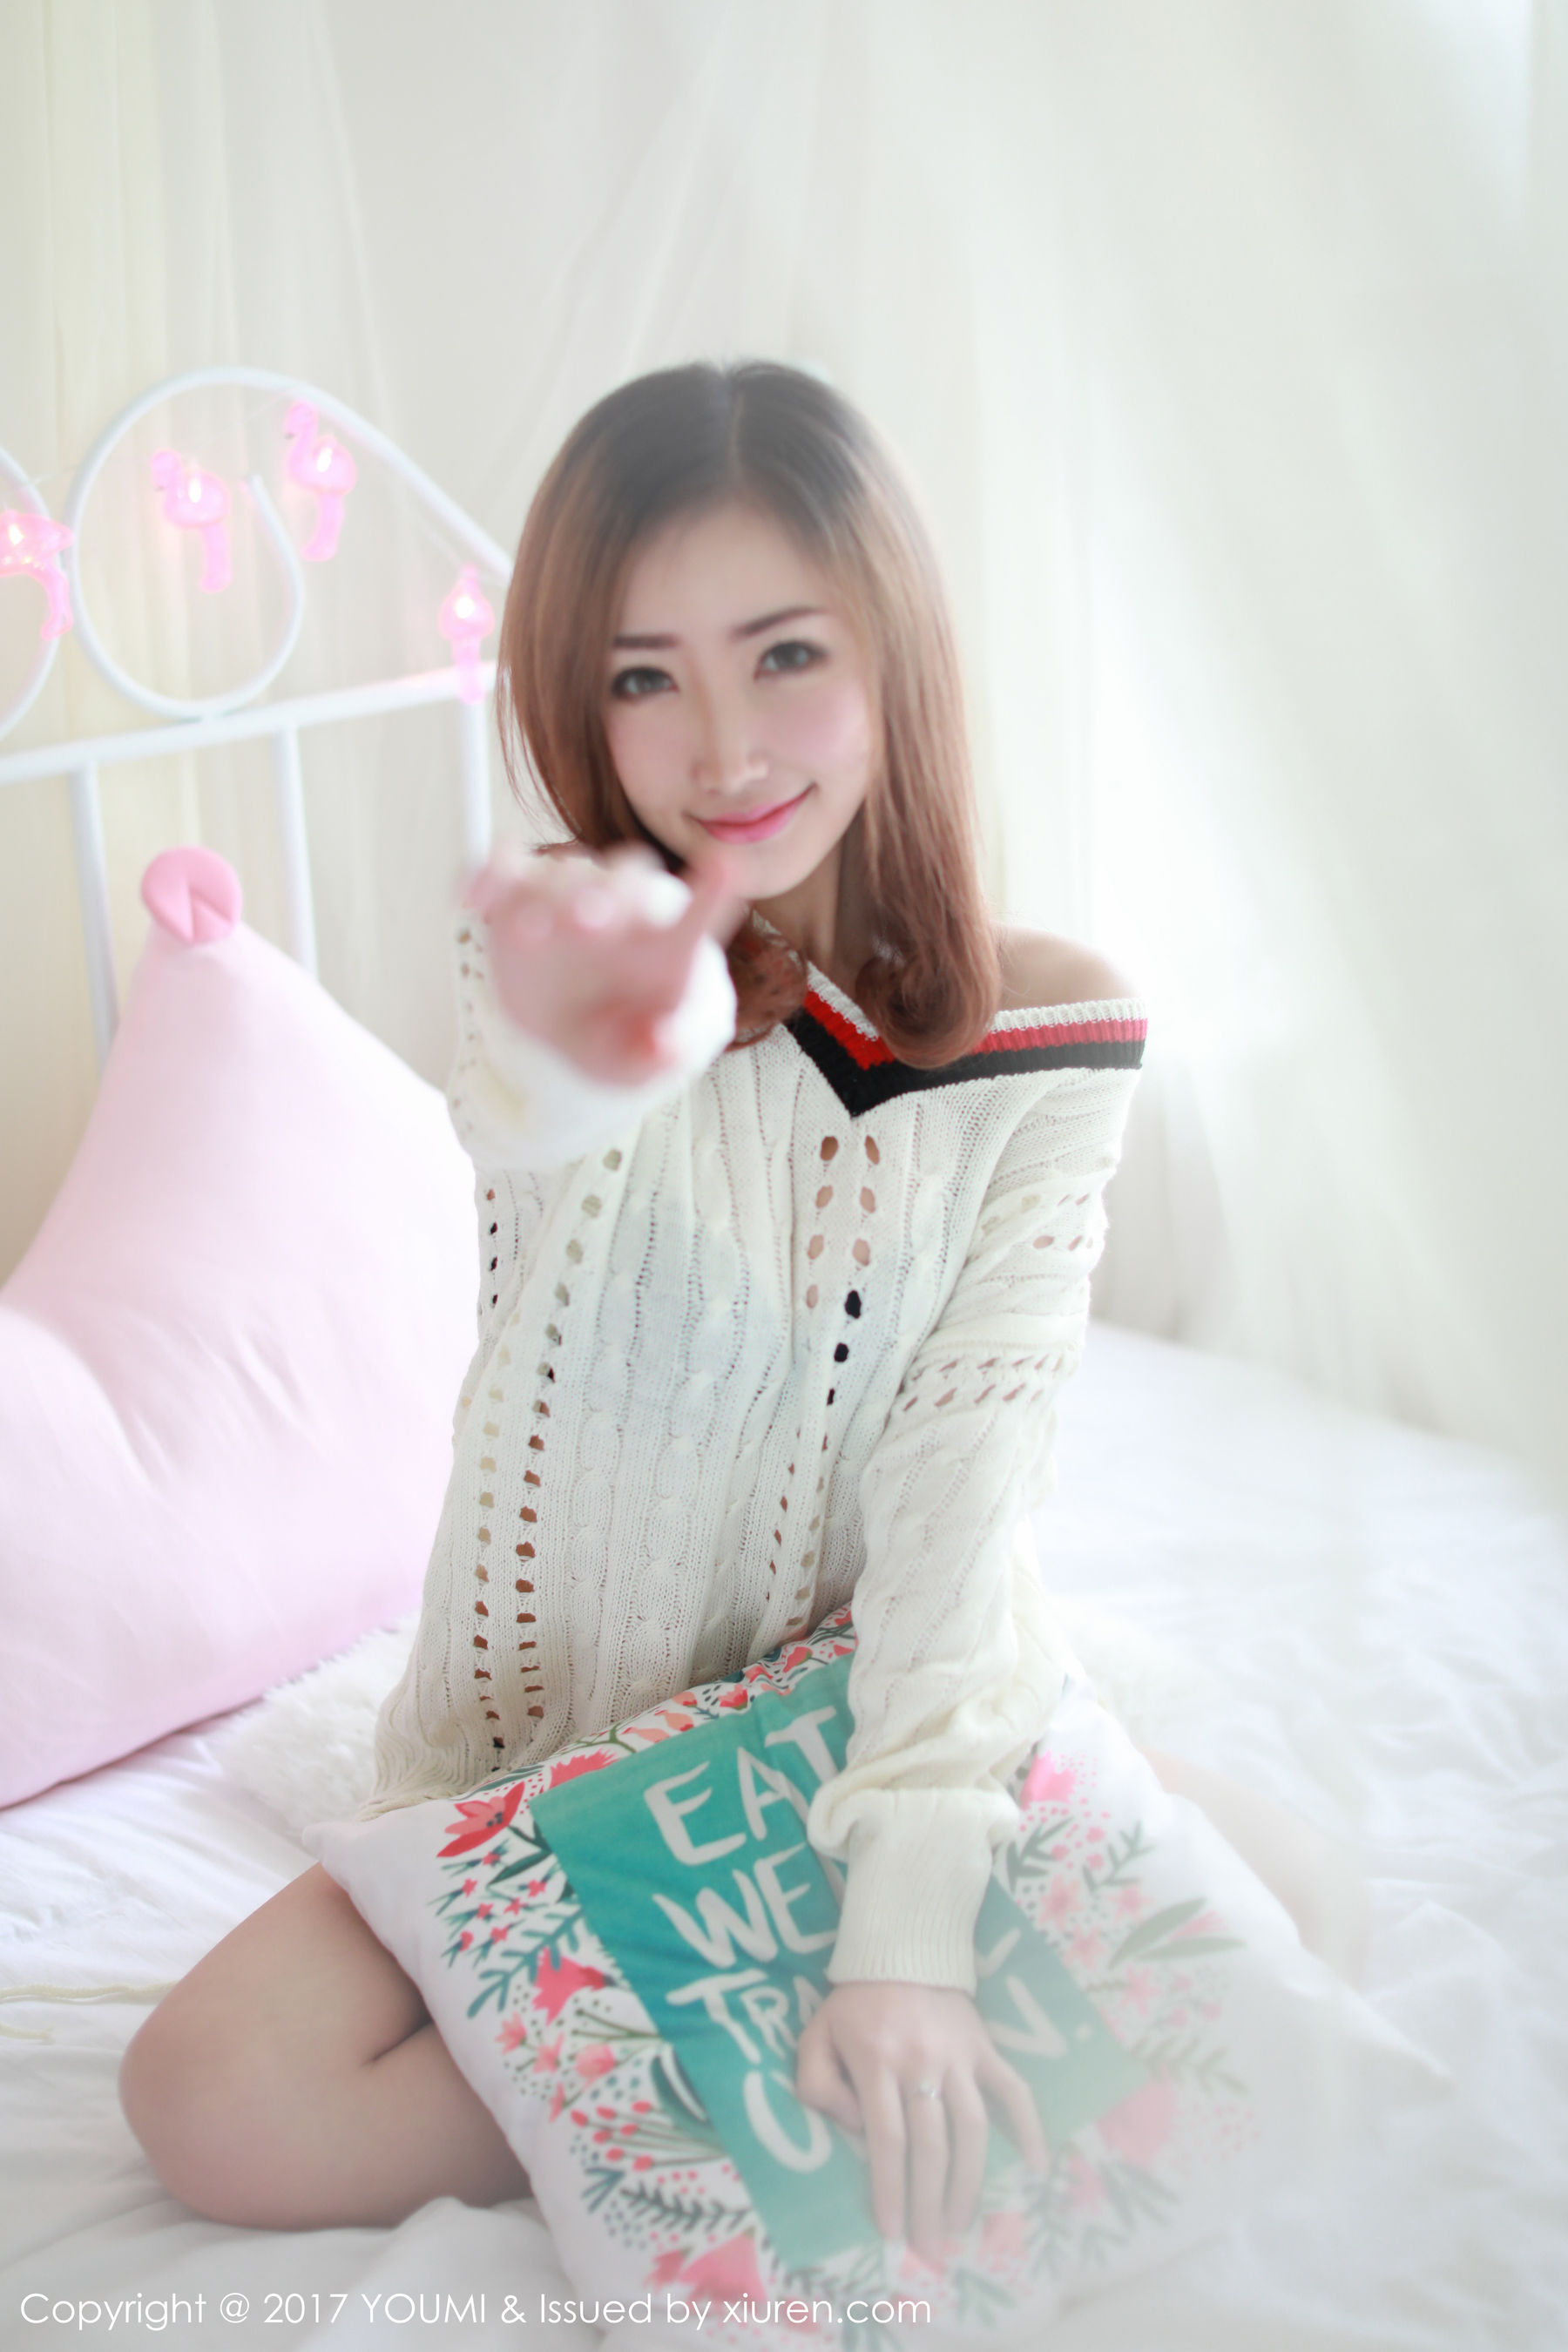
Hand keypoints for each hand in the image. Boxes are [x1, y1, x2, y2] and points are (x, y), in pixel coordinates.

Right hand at [463, 840, 744, 1087]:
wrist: (573, 1030)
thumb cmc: (621, 1039)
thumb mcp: (639, 1060)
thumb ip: (657, 1053)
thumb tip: (665, 1050)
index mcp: (666, 940)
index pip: (695, 911)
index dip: (709, 891)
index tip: (724, 870)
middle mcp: (622, 905)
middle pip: (626, 881)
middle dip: (608, 899)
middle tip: (589, 925)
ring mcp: (569, 895)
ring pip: (564, 873)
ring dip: (547, 896)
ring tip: (529, 932)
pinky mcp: (519, 897)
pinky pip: (504, 872)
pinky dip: (488, 877)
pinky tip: (472, 899)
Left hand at [794, 1981, 1047, 2265]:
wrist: (902, 1945)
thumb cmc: (854, 2001)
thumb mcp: (816, 2035)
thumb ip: (817, 2085)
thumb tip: (853, 2130)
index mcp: (875, 2060)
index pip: (886, 2139)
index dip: (890, 2190)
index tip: (890, 2231)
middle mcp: (920, 2062)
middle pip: (931, 2145)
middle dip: (930, 2202)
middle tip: (930, 2247)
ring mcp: (959, 2055)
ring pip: (972, 2128)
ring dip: (970, 2182)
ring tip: (963, 2224)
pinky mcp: (985, 2047)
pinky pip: (1013, 2090)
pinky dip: (1029, 2127)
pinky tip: (1036, 2167)